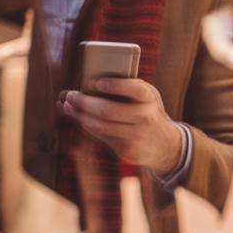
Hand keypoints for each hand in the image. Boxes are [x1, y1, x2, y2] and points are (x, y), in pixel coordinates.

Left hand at [60, 77, 183, 173]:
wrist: (165, 144)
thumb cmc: (148, 112)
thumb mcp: (145, 97)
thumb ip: (126, 88)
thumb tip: (90, 83)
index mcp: (150, 98)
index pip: (134, 89)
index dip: (113, 85)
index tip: (93, 82)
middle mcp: (145, 117)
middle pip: (109, 110)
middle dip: (85, 102)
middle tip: (69, 95)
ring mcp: (136, 136)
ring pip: (101, 126)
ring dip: (80, 115)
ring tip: (67, 106)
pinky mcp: (127, 150)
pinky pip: (101, 137)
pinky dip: (87, 126)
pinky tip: (79, 118)